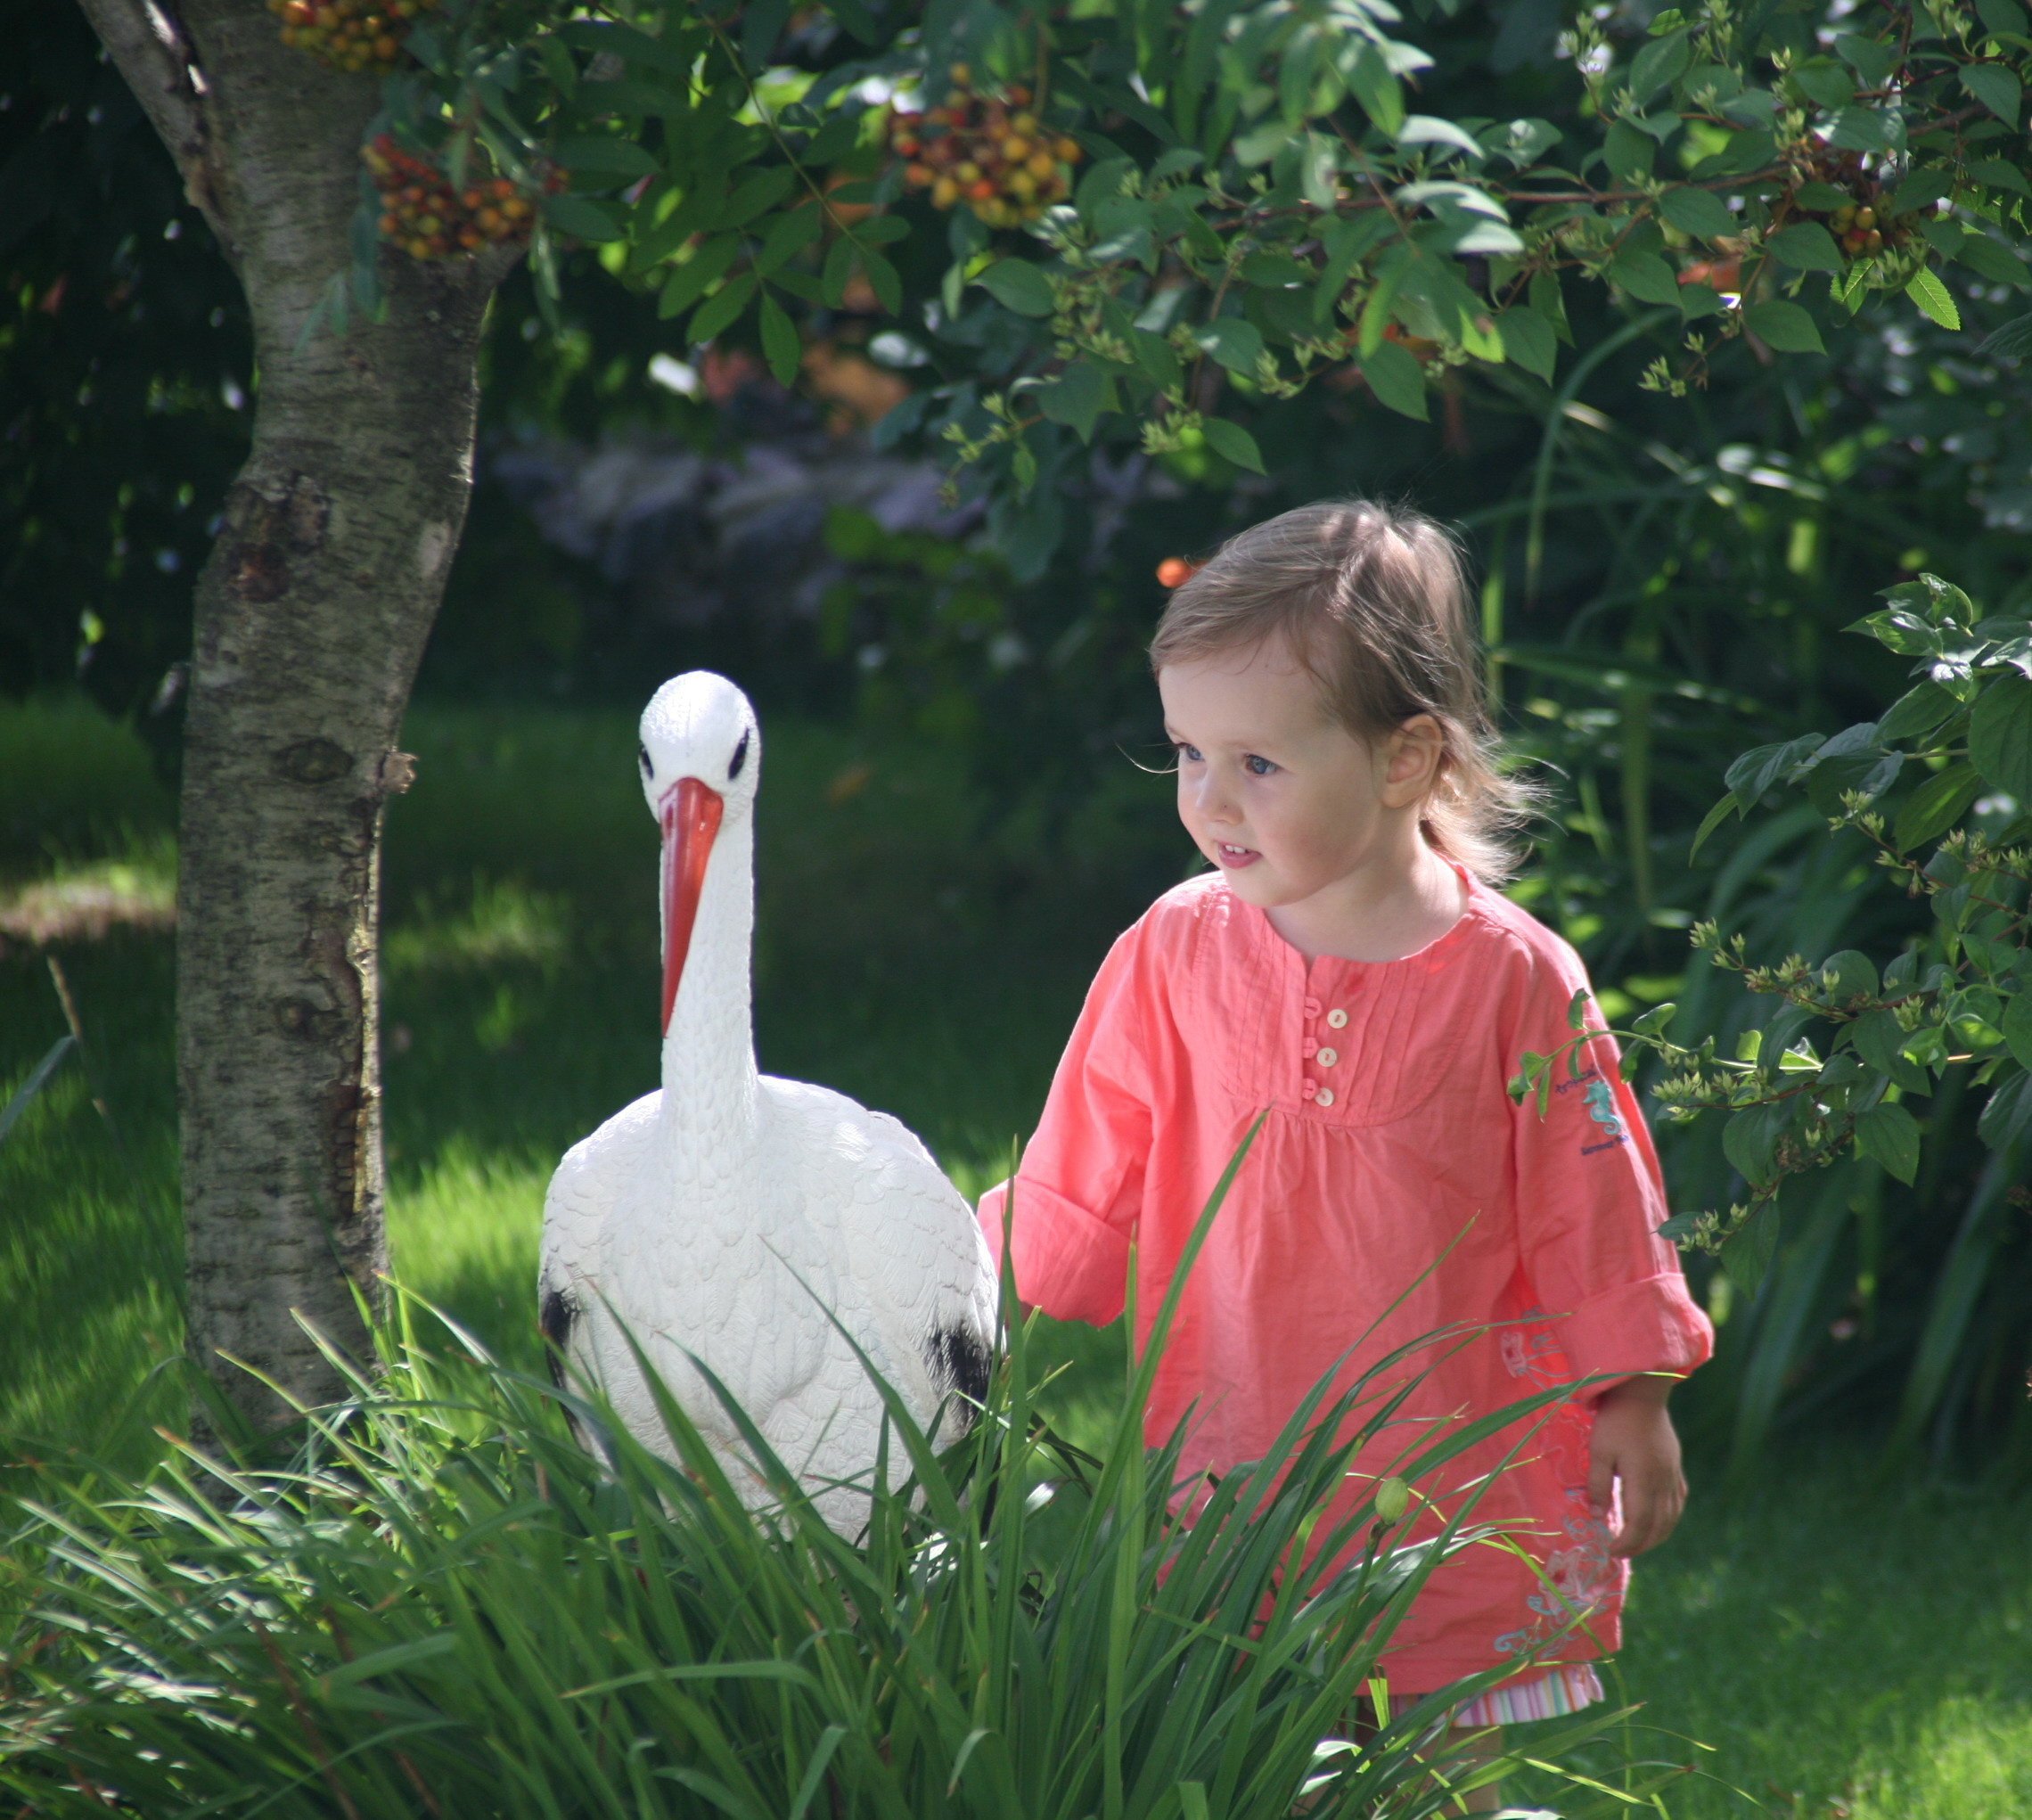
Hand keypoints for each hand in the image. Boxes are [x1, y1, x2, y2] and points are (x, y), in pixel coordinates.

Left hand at [1587, 1374, 1685, 1558]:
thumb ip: (1597, 1484)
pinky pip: (1678, 1501)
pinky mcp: (1676, 1468)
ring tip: (1638, 1544)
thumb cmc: (1615, 1421)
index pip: (1639, 1523)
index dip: (1628, 1542)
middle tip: (1622, 1553)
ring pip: (1671, 1517)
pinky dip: (1668, 1518)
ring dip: (1656, 1536)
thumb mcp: (1598, 1451)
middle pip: (1658, 1526)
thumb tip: (1596, 1516)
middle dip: (1641, 1544)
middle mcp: (1663, 1481)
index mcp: (1643, 1479)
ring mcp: (1673, 1475)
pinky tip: (1658, 1522)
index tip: (1611, 1551)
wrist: (1642, 1394)